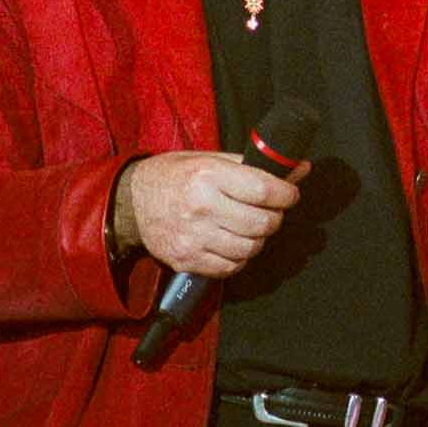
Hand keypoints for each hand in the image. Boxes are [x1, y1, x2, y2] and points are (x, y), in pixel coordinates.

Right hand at [115, 151, 309, 276]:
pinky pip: (231, 267)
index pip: (264, 191)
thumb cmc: (173, 176)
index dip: (286, 194)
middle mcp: (201, 207)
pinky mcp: (187, 259)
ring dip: (258, 239)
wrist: (130, 203)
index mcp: (208, 176)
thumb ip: (252, 166)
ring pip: (250, 248)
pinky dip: (239, 257)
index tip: (289, 195)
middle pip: (261, 223)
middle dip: (274, 218)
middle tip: (270, 212)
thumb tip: (298, 169)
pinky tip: (232, 242)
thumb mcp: (208, 159)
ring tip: (249, 227)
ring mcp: (193, 237)